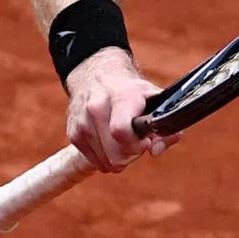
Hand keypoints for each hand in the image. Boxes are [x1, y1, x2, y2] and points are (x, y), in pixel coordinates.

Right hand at [64, 48, 181, 172]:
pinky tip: (112, 143)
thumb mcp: (154, 98)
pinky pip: (95, 162)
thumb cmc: (132, 91)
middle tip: (138, 144)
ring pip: (105, 162)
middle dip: (132, 155)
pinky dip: (107, 158)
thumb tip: (155, 151)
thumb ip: (165, 126)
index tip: (146, 142)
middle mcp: (96, 108)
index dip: (137, 145)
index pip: (120, 131)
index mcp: (120, 97)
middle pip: (114, 155)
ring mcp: (82, 122)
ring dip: (119, 158)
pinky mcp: (73, 134)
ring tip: (125, 141)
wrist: (98, 75)